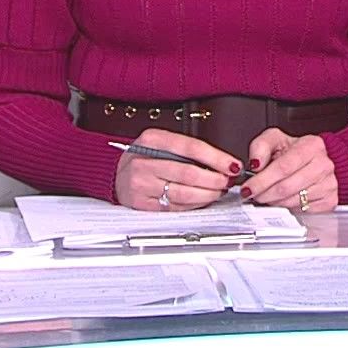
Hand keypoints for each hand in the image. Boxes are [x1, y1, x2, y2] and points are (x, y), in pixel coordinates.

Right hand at [112, 127, 237, 210]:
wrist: (115, 174)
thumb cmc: (143, 157)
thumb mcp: (161, 142)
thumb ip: (187, 150)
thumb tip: (221, 162)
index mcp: (152, 140)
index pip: (191, 148)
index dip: (217, 158)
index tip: (232, 164)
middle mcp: (144, 162)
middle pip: (190, 173)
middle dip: (215, 179)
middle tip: (227, 181)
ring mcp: (141, 184)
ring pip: (184, 193)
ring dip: (208, 194)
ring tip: (218, 190)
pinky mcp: (143, 204)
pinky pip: (175, 207)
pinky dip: (194, 205)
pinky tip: (202, 199)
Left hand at [242, 129, 338, 212]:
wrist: (318, 160)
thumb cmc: (296, 150)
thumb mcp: (275, 139)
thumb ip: (260, 147)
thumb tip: (255, 164)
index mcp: (311, 146)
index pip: (283, 167)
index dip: (262, 181)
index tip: (248, 188)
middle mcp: (323, 165)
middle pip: (286, 187)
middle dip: (264, 194)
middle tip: (253, 194)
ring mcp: (329, 184)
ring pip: (292, 201)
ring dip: (274, 202)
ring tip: (267, 195)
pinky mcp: (329, 200)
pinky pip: (302, 210)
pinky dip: (288, 208)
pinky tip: (283, 199)